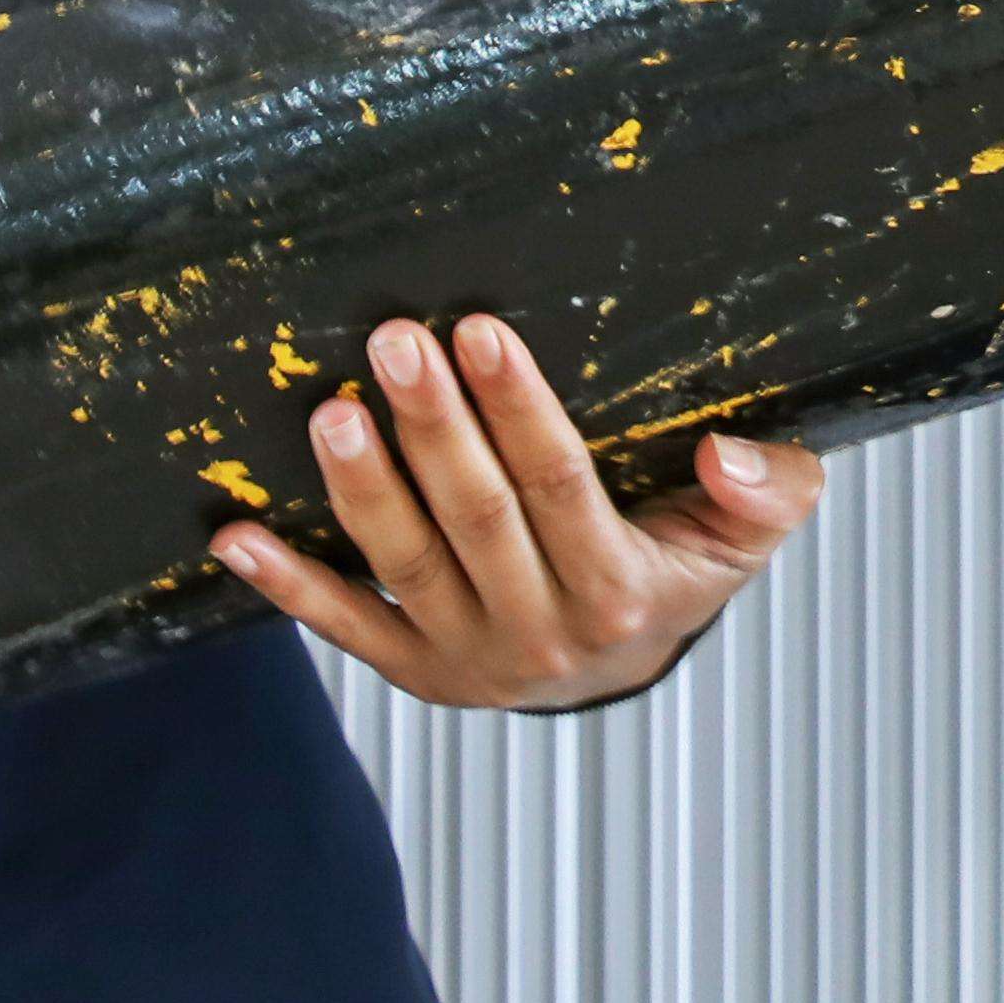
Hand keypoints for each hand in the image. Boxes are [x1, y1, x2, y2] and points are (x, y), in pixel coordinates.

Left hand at [209, 313, 822, 712]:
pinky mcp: (416, 671)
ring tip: (329, 413)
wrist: (622, 666)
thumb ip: (768, 491)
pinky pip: (346, 626)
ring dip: (361, 490)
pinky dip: (287, 586)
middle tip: (392, 342)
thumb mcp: (747, 538)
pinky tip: (234, 539)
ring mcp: (470, 658)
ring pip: (407, 565)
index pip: (561, 486)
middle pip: (477, 518)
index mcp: (621, 591)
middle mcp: (541, 633)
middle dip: (432, 426)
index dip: (518, 410)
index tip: (479, 331)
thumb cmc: (680, 567)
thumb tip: (729, 456)